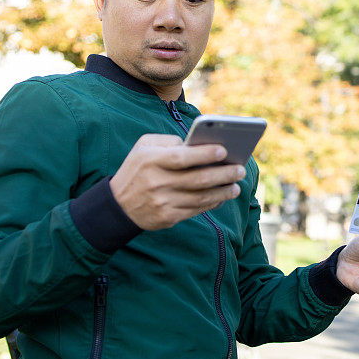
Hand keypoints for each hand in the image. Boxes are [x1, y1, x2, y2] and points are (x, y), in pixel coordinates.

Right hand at [109, 134, 245, 229]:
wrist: (118, 205)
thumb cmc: (137, 169)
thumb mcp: (143, 147)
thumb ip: (169, 141)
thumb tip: (197, 144)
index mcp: (150, 160)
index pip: (181, 158)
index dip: (204, 154)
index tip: (224, 150)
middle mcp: (157, 182)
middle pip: (197, 179)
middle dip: (223, 174)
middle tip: (240, 169)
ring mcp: (163, 202)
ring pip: (200, 197)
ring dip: (223, 192)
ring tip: (236, 185)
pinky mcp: (168, 217)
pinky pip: (196, 210)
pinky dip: (212, 203)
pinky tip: (223, 196)